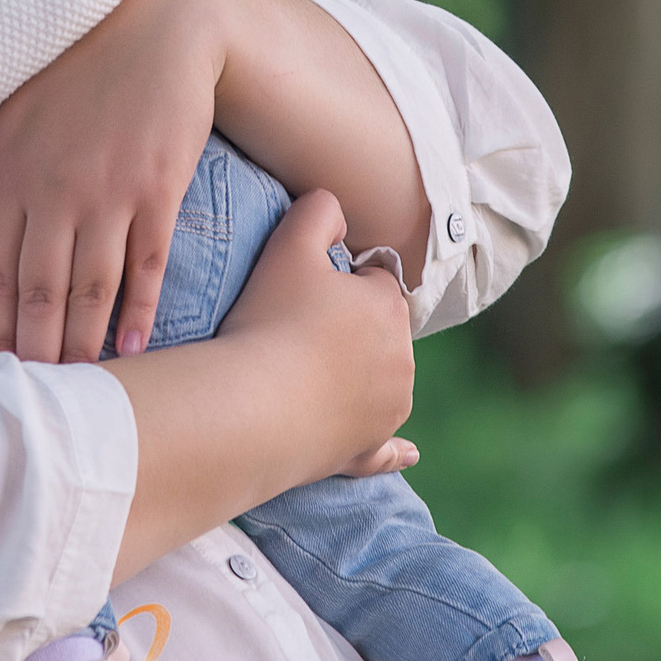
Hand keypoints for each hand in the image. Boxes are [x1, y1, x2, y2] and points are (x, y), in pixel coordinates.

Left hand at [0, 0, 228, 364]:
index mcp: (12, 174)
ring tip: (81, 389)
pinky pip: (149, 263)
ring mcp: (111, 191)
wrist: (159, 25)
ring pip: (93, 287)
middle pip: (41, 291)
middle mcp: (57, 190)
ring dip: (84, 344)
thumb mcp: (11, 122)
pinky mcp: (160, 188)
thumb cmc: (75, 71)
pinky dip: (141, 310)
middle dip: (34, 353)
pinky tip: (135, 347)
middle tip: (34, 402)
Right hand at [219, 192, 415, 480]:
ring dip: (356, 377)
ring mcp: (388, 410)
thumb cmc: (270, 320)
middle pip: (379, 332)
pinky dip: (393, 448)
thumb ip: (319, 209)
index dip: (338, 282)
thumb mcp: (289, 243)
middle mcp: (402, 359)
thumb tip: (336, 207)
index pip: (374, 280)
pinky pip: (386, 447)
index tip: (303, 293)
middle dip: (349, 329)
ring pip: (381, 383)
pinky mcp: (367, 448)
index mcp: (389, 307)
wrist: (252, 406)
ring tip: (300, 374)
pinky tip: (409, 452)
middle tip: (294, 331)